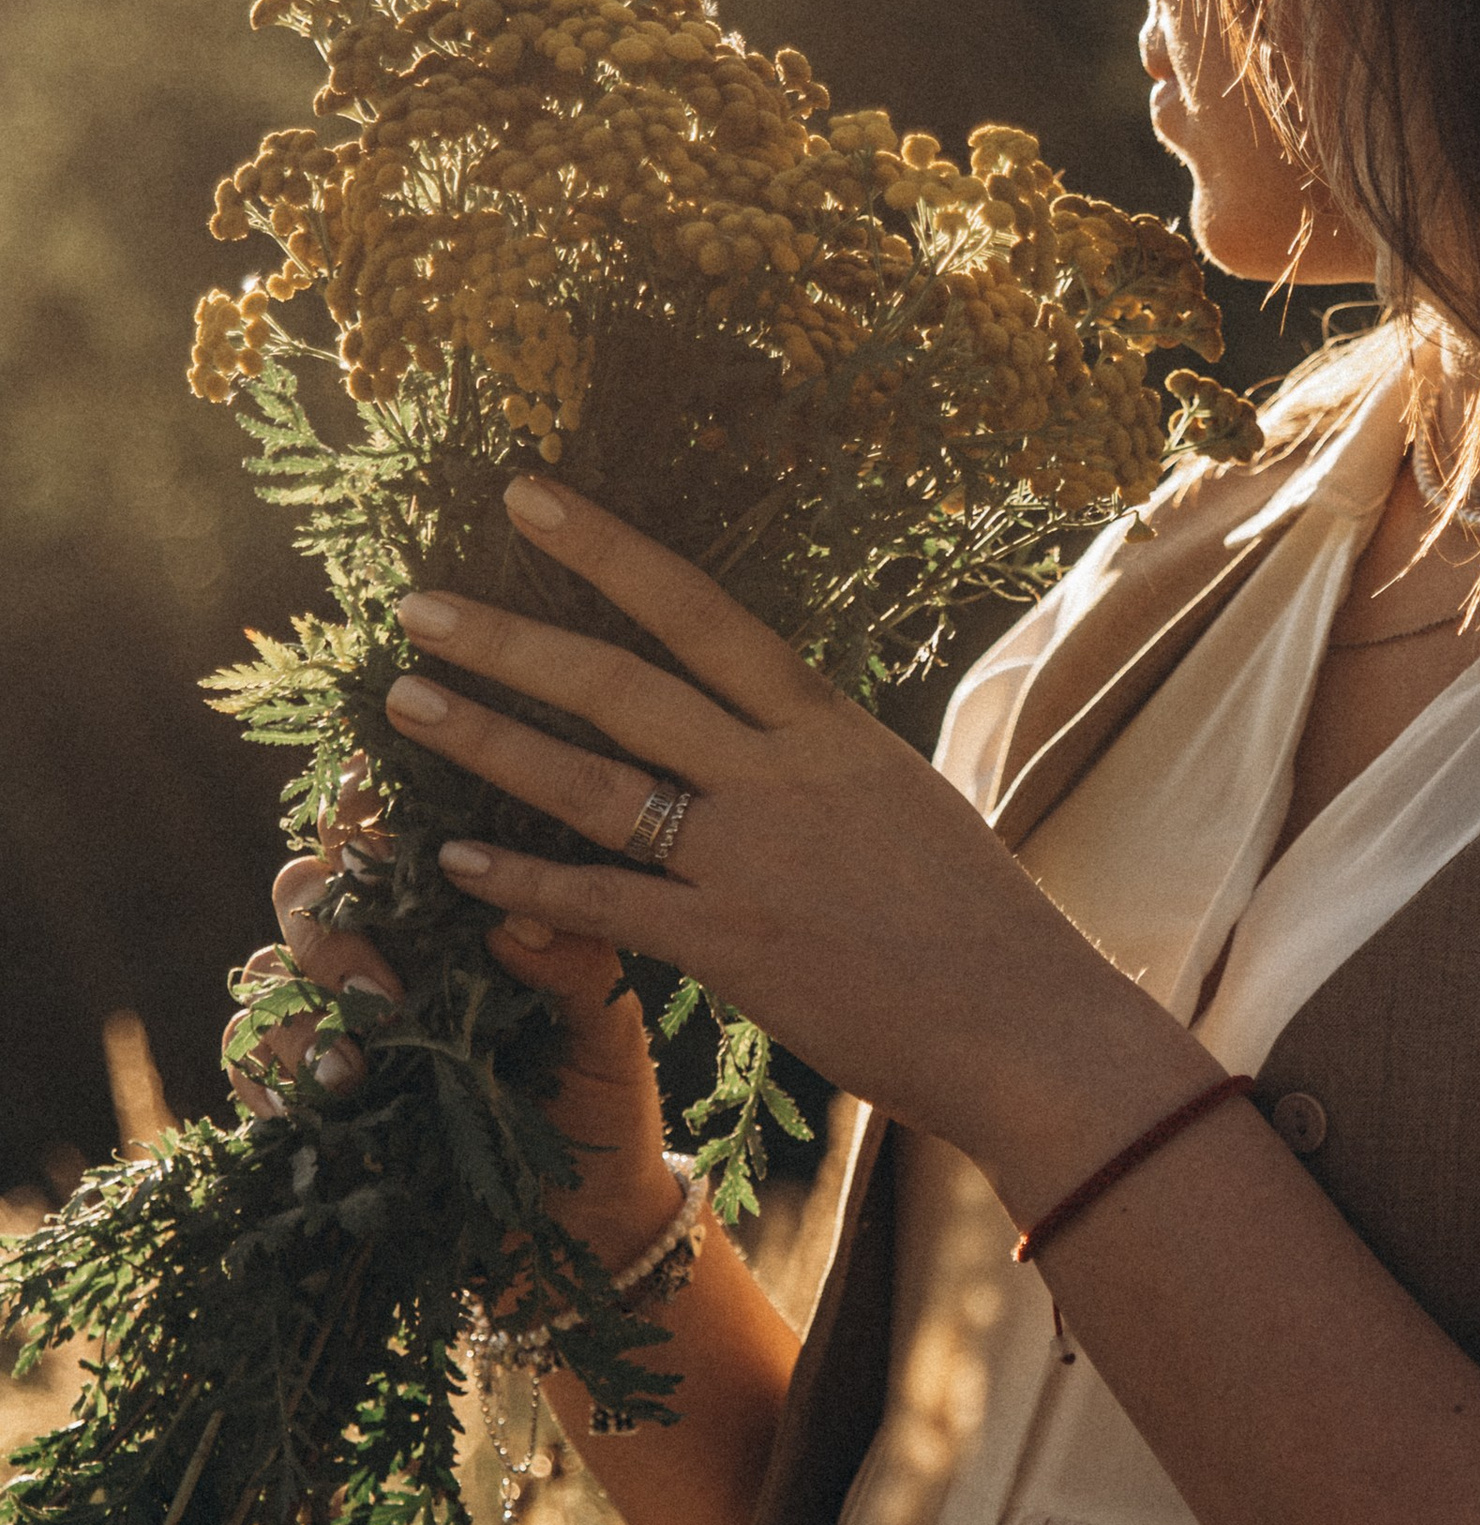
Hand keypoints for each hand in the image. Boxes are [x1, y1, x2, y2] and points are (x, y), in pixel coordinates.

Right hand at [229, 758, 677, 1265]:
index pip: (385, 834)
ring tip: (359, 1069)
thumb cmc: (602, 1107)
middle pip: (306, 891)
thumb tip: (515, 914)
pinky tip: (323, 1102)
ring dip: (301, 1013)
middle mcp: (385, 953)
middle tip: (387, 991)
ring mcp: (338, 1021)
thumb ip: (575, 966)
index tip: (370, 818)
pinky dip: (270, 1072)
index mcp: (452, 914)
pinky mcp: (309, 1093)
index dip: (361, 810)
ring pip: (268, 974)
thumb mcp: (607, 1034)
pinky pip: (249, 1058)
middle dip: (331, 928)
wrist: (585, 1226)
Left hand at [377, 476, 1166, 1180]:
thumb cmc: (984, 925)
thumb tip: (772, 733)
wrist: (1031, 1027)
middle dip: (509, 639)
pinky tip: (454, 859)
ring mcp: (752, 860)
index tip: (527, 497)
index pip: (703, 612)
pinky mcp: (731, 946)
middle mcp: (783, 777)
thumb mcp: (908, 804)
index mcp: (832, 728)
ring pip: (593, 782)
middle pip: (623, 684)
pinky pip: (601, 902)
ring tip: (404, 704)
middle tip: (414, 606)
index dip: (607, 550)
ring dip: (489, 739)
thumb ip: (825, 765)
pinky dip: (522, 879)